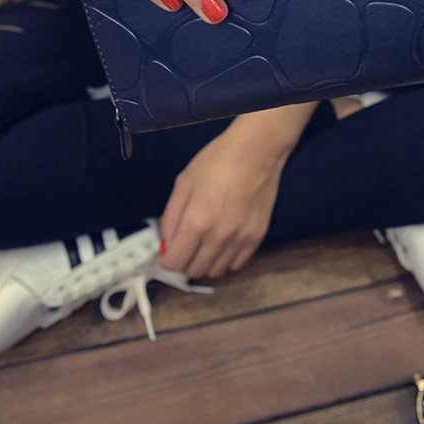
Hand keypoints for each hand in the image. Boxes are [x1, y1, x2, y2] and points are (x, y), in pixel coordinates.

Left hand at [159, 118, 287, 278]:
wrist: (257, 151)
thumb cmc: (216, 161)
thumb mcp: (183, 183)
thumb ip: (171, 217)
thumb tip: (166, 245)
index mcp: (197, 222)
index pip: (175, 263)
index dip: (165, 261)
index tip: (165, 255)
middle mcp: (219, 237)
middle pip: (193, 271)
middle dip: (183, 263)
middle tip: (183, 248)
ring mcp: (240, 241)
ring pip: (214, 272)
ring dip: (203, 264)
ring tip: (202, 247)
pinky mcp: (256, 239)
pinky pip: (235, 265)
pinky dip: (224, 261)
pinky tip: (220, 245)